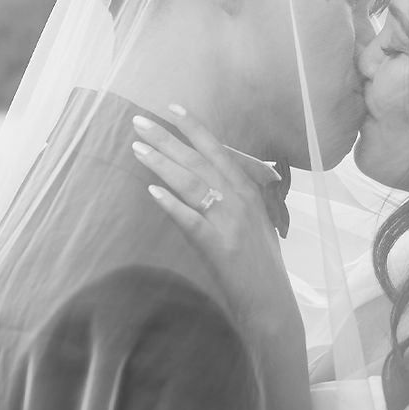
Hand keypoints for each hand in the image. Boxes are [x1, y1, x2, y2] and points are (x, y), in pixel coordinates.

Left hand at [131, 106, 299, 340]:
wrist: (271, 301)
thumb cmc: (261, 263)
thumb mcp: (256, 221)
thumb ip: (237, 197)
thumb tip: (212, 178)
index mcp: (250, 191)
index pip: (218, 150)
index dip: (194, 128)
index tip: (171, 108)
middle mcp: (241, 201)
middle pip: (199, 161)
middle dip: (167, 139)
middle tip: (139, 122)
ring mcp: (230, 223)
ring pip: (192, 184)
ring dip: (163, 164)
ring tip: (137, 149)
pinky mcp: (219, 247)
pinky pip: (191, 221)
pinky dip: (172, 205)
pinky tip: (151, 193)